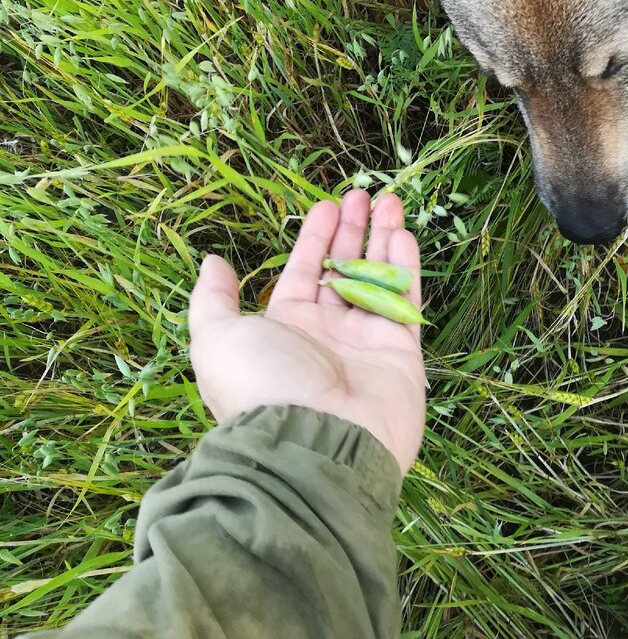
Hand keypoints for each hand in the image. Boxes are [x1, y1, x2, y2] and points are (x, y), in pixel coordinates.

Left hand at [189, 191, 425, 473]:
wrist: (313, 444)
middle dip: (352, 231)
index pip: (304, 272)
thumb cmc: (261, 385)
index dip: (315, 238)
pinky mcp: (400, 353)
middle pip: (343, 270)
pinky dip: (405, 267)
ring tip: (390, 200)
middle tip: (363, 194)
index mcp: (286, 329)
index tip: (327, 205)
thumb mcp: (217, 338)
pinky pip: (404, 301)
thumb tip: (212, 263)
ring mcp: (366, 343)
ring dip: (383, 238)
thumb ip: (214, 299)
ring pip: (377, 278)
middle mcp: (327, 334)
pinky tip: (403, 233)